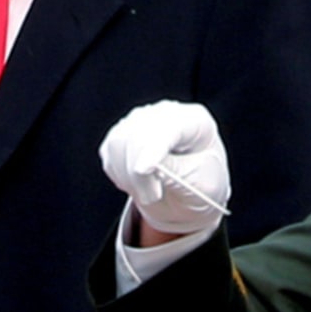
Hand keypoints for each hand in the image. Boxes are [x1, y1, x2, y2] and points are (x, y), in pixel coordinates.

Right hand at [99, 101, 229, 239]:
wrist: (190, 192)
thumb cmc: (201, 185)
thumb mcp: (198, 185)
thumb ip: (175, 172)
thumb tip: (146, 165)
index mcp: (195, 121)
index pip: (170, 129)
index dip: (154, 149)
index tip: (142, 170)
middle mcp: (167, 114)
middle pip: (139, 135)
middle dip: (139, 174)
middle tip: (152, 197)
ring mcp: (142, 120)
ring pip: (119, 142)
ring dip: (127, 176)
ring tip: (149, 194)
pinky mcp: (123, 132)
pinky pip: (109, 151)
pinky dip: (119, 173)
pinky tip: (137, 183)